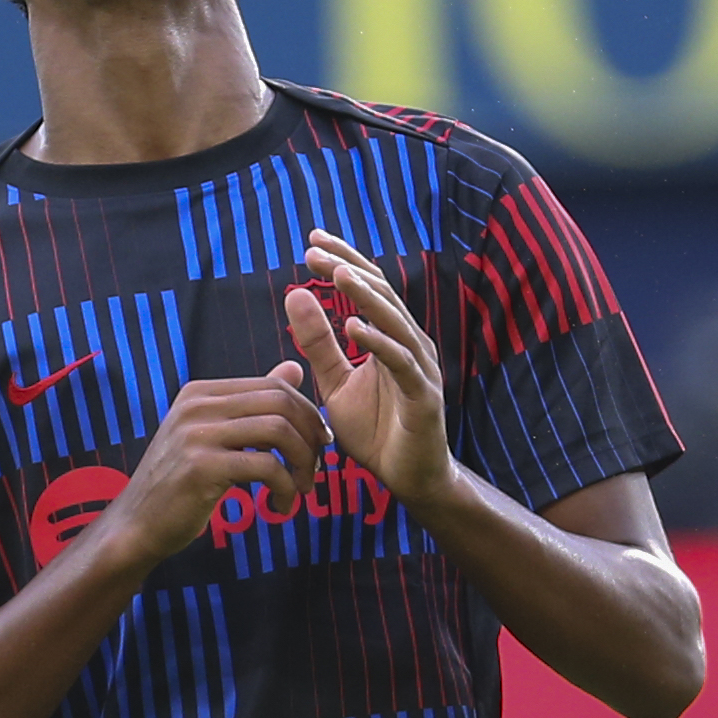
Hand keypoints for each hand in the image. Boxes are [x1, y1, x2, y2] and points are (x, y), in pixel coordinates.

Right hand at [96, 370, 328, 565]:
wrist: (136, 526)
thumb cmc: (178, 484)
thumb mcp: (212, 435)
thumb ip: (251, 403)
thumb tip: (294, 367)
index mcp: (200, 392)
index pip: (273, 386)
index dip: (306, 414)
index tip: (318, 444)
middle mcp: (197, 406)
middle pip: (280, 403)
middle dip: (310, 436)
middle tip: (315, 468)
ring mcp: (197, 435)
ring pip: (278, 431)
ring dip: (302, 463)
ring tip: (301, 488)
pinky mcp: (202, 468)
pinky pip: (266, 467)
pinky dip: (285, 488)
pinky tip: (281, 506)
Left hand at [284, 229, 451, 506]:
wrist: (408, 478)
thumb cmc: (375, 429)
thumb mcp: (335, 382)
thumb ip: (318, 342)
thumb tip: (295, 293)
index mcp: (391, 336)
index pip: (369, 287)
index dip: (343, 261)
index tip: (311, 240)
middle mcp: (411, 343)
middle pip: (382, 294)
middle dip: (348, 269)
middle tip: (313, 251)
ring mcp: (420, 368)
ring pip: (395, 322)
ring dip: (366, 297)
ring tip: (337, 275)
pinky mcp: (423, 396)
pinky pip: (401, 363)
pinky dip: (379, 343)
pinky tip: (354, 327)